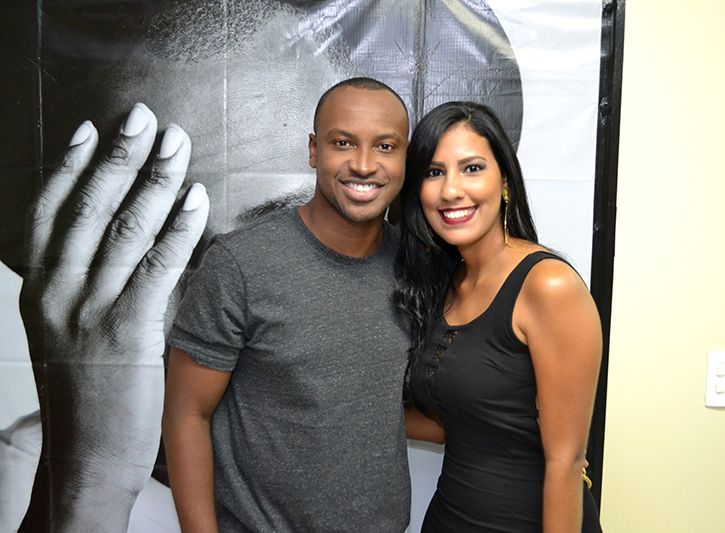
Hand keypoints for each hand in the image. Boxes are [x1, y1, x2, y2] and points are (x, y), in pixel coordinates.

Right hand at [18, 103, 208, 531]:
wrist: (86, 458)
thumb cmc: (87, 393)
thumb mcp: (68, 333)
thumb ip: (86, 286)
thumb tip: (121, 236)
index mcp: (39, 290)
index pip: (50, 211)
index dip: (72, 165)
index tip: (93, 128)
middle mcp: (57, 293)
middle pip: (89, 207)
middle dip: (119, 156)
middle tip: (145, 117)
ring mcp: (90, 311)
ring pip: (124, 228)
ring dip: (154, 178)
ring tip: (176, 143)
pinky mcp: (129, 332)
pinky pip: (158, 266)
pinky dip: (178, 227)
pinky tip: (195, 197)